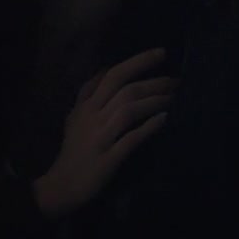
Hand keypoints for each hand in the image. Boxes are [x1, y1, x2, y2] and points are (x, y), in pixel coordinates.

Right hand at [34, 48, 176, 217]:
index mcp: (86, 106)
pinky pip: (131, 138)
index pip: (112, 75)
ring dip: (154, 101)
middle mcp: (93, 117)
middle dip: (153, 81)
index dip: (137, 61)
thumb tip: (105, 68)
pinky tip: (164, 119)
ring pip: (129, 110)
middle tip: (176, 80)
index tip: (161, 53)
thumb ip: (88, 92)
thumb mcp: (75, 116)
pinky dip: (148, 127)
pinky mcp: (109, 158)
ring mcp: (101, 137)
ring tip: (175, 97)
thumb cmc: (73, 150)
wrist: (61, 186)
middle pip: (125, 89)